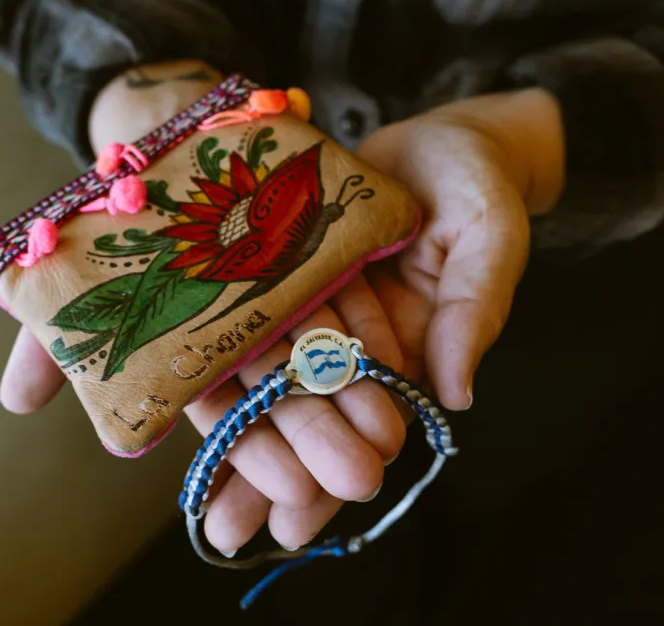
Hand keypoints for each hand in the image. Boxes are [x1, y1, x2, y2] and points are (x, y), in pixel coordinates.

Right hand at [0, 62, 407, 556]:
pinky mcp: (317, 263)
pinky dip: (373, 339)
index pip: (221, 419)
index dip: (252, 456)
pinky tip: (402, 374)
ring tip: (391, 437)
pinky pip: (348, 303)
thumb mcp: (63, 272)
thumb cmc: (111, 210)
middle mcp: (237, 334)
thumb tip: (14, 403)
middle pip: (281, 396)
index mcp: (184, 353)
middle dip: (319, 440)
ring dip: (358, 401)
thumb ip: (45, 335)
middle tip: (358, 478)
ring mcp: (281, 300)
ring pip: (322, 357)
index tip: (287, 494)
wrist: (164, 137)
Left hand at [178, 87, 563, 553]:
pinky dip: (217, 350)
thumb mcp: (490, 240)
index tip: (297, 520)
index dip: (335, 467)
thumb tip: (455, 396)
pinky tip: (177, 388)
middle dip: (272, 469)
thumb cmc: (475, 184)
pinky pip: (247, 310)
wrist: (437, 136)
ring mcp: (314, 300)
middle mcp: (354, 334)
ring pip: (269, 371)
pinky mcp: (284, 263)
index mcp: (408, 342)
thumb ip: (474, 311)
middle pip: (309, 406)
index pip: (369, 417)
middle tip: (229, 530)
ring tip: (201, 498)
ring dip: (237, 431)